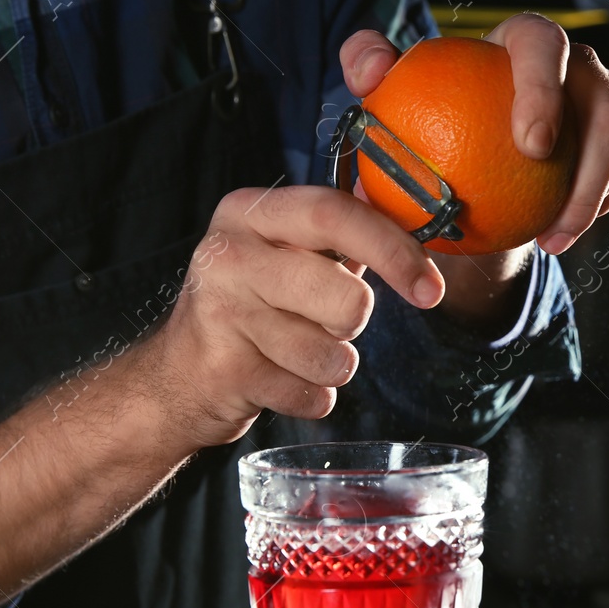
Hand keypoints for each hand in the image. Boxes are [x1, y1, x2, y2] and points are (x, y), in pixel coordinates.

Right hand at [146, 185, 446, 444]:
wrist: (178, 373)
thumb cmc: (254, 304)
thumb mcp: (288, 252)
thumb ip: (348, 231)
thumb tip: (416, 209)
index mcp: (252, 213)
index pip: (335, 215)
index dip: (394, 250)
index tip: (430, 289)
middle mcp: (229, 255)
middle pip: (346, 296)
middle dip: (354, 323)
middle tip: (328, 323)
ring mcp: (221, 314)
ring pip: (330, 355)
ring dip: (331, 365)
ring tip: (296, 353)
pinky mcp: (223, 371)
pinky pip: (308, 395)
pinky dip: (309, 398)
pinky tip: (278, 380)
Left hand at [340, 14, 608, 256]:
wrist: (466, 144)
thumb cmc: (427, 109)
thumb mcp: (388, 90)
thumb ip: (369, 65)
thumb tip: (371, 70)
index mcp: (524, 39)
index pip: (544, 47)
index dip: (546, 88)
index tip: (531, 145)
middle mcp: (576, 64)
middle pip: (606, 99)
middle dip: (595, 157)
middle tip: (554, 214)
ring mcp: (603, 101)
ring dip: (594, 195)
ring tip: (555, 238)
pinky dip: (593, 208)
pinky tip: (557, 240)